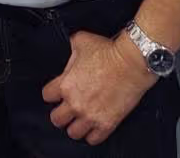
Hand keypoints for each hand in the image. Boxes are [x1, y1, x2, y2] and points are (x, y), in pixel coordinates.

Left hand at [42, 31, 155, 145]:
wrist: (131, 62)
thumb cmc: (109, 52)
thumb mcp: (82, 41)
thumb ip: (71, 48)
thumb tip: (70, 50)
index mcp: (65, 84)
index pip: (47, 96)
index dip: (52, 94)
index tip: (56, 93)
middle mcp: (75, 103)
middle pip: (56, 119)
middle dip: (60, 114)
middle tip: (66, 109)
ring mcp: (90, 115)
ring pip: (73, 133)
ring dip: (75, 126)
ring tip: (79, 120)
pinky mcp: (107, 123)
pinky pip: (93, 139)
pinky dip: (92, 135)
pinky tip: (94, 127)